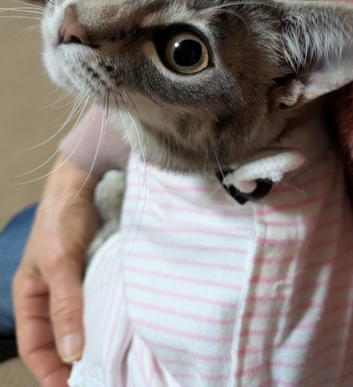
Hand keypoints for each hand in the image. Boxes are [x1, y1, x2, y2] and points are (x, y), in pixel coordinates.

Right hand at [13, 155, 100, 386]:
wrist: (84, 183)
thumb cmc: (62, 218)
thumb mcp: (60, 263)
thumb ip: (65, 305)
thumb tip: (70, 352)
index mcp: (30, 295)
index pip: (34, 345)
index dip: (49, 371)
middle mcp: (52, 294)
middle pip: (58, 339)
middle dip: (73, 362)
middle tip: (101, 378)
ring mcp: (75, 284)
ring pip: (81, 323)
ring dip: (94, 341)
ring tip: (114, 361)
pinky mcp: (96, 274)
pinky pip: (99, 305)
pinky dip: (108, 319)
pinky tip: (123, 330)